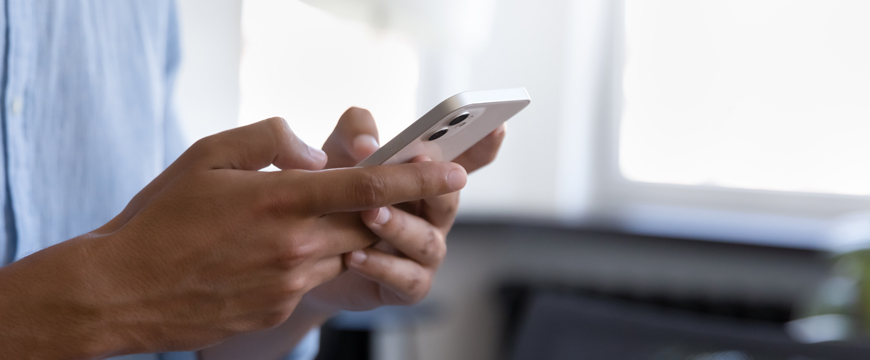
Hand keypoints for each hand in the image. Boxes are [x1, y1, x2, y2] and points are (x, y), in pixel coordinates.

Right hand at [0, 118, 466, 358]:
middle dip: (384, 208)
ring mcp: (289, 282)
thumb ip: (271, 140)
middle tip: (383, 194)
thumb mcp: (209, 154)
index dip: (419, 177)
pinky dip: (310, 260)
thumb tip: (317, 153)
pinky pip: (314, 279)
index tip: (456, 172)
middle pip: (368, 223)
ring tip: (301, 222)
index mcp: (283, 198)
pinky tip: (270, 253)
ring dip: (342, 236)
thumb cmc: (162, 217)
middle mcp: (296, 244)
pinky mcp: (278, 308)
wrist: (123, 289)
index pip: (370, 184)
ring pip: (345, 254)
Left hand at [304, 107, 506, 312]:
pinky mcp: (409, 285)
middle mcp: (435, 214)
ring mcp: (426, 251)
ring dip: (399, 225)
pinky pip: (404, 278)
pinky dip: (380, 266)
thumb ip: (356, 132)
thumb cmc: (336, 195)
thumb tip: (368, 145)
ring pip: (426, 240)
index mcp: (429, 179)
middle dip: (435, 183)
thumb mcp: (340, 153)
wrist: (310, 253)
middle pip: (449, 199)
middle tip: (419, 162)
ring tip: (369, 214)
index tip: (496, 126)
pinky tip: (354, 256)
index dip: (486, 144)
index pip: (469, 159)